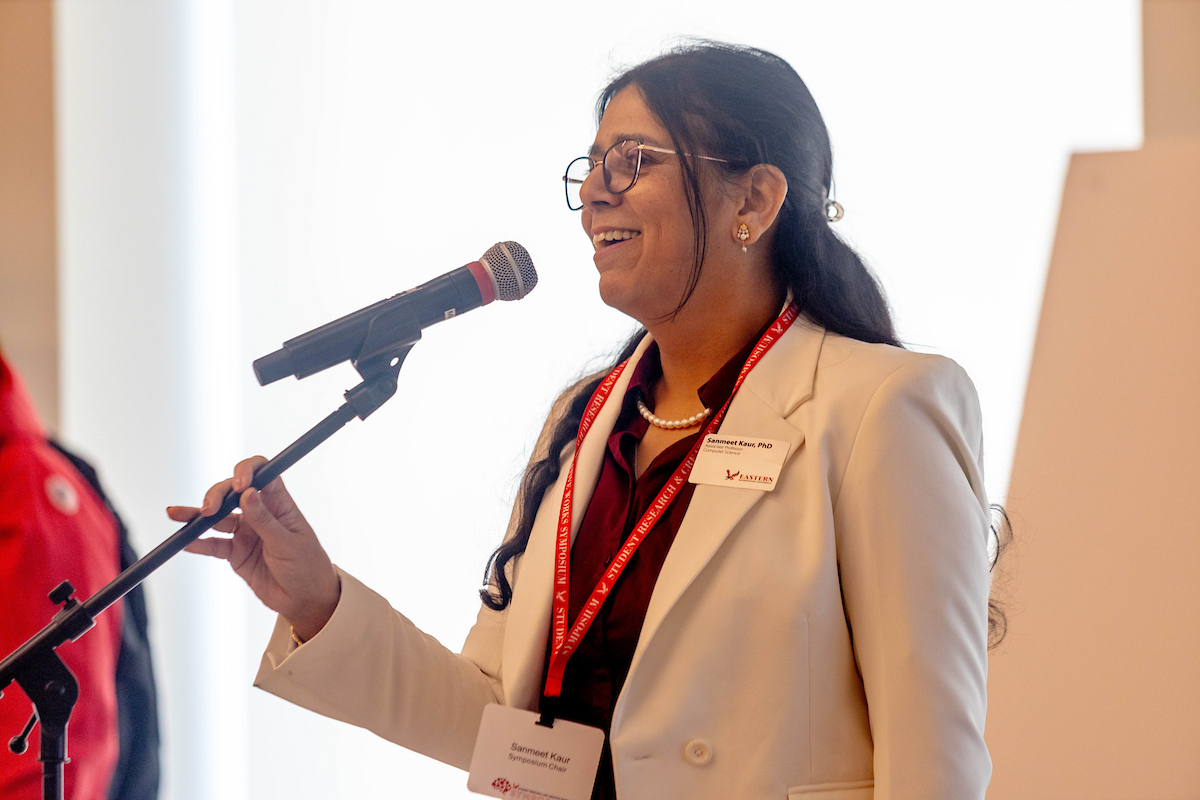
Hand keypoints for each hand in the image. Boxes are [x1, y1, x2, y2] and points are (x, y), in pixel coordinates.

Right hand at [167, 456, 340, 640]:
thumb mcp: (289, 543)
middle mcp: (260, 514)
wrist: (306, 600)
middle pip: (233, 494)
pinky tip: (184, 542)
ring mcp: (246, 533)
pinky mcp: (235, 553)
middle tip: (208, 509)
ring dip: (197, 515)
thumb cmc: (308, 566)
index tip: (239, 483)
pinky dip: (198, 543)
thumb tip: (248, 493)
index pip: (263, 475)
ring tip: (177, 514)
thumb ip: (265, 520)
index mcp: (280, 505)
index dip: (248, 471)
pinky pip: (213, 545)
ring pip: (217, 518)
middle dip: (217, 496)